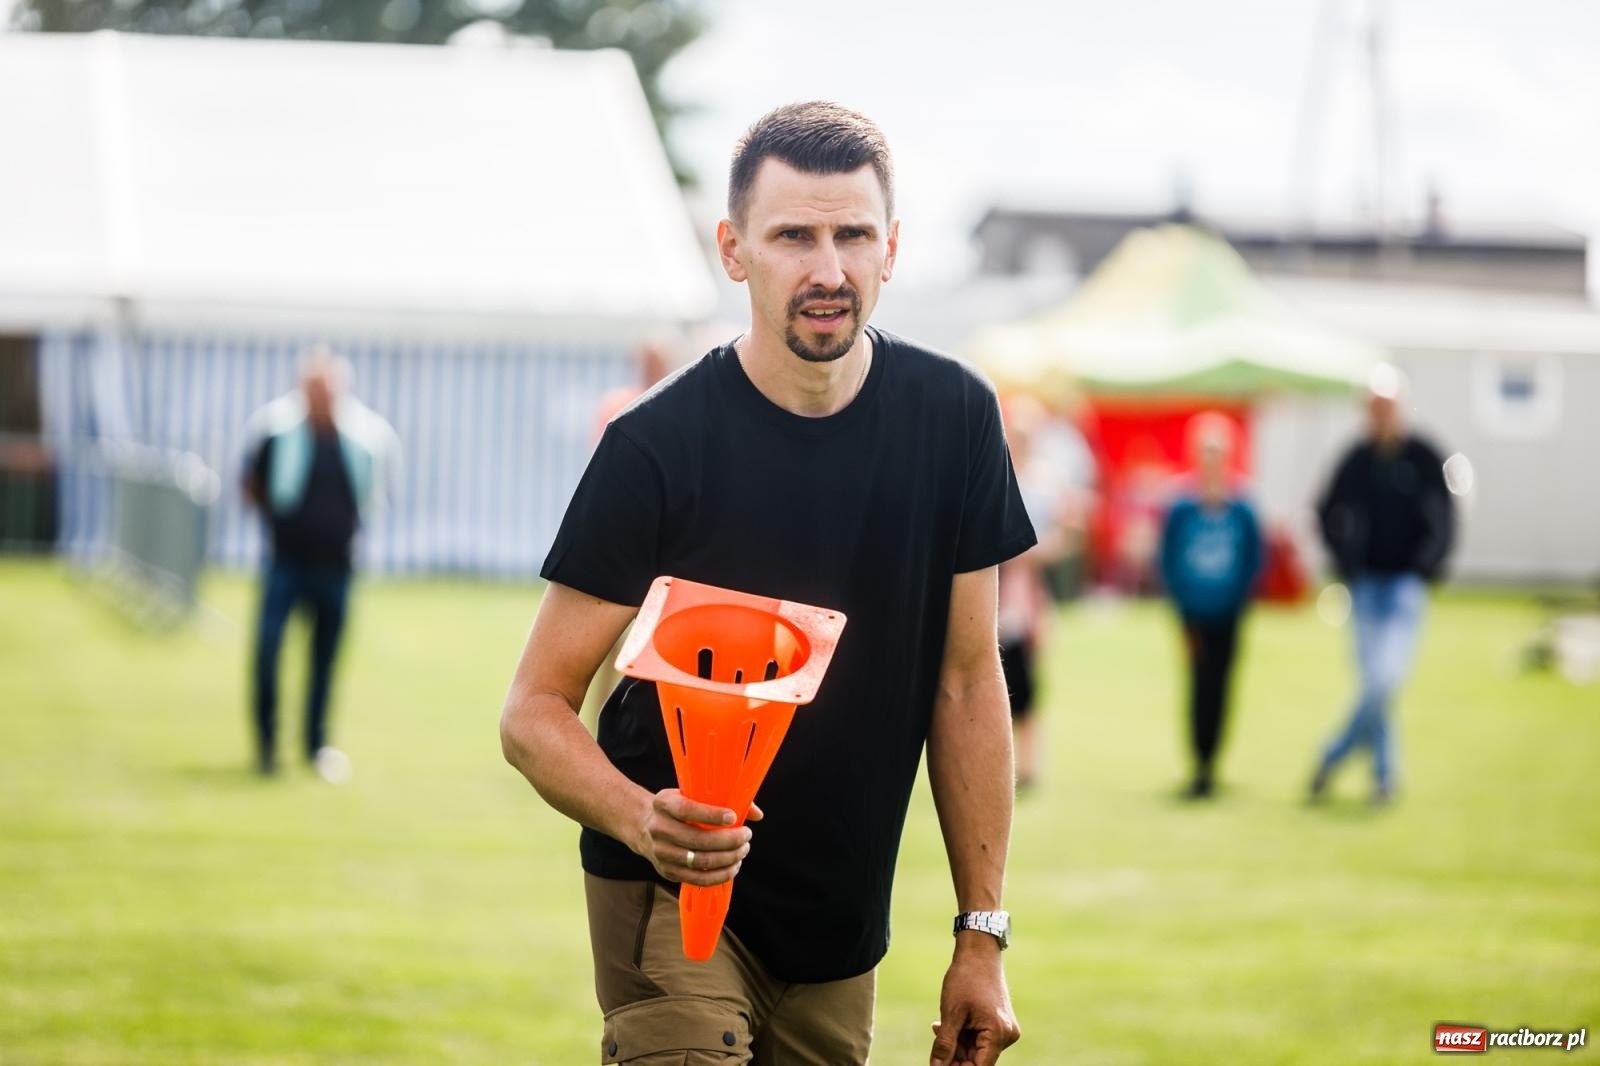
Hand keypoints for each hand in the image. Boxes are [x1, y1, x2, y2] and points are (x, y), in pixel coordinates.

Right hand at [632, 788, 761, 887]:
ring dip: (728, 858)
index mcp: (664, 804)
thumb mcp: (689, 794)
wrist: (643, 826)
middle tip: (746, 836)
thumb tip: (756, 813)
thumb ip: (722, 799)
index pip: (687, 810)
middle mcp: (659, 828)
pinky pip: (697, 878)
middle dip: (729, 841)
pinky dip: (719, 875)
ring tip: (742, 851)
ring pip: (700, 861)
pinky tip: (733, 866)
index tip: (734, 817)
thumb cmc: (676, 808)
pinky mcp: (667, 871)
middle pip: (698, 840)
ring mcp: (661, 853)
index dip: (712, 815)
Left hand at [929, 939, 1019, 1065]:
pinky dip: (963, 1035)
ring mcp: (1005, 1029)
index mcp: (998, 1033)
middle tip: (934, 1044)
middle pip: (977, 1059)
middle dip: (954, 1056)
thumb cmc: (965, 978)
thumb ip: (945, 1044)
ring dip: (956, 1044)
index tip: (939, 1065)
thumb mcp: (951, 1013)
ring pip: (976, 1049)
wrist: (979, 951)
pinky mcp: (999, 1023)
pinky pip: (980, 1038)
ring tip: (939, 1027)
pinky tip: (946, 1025)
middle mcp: (1007, 1035)